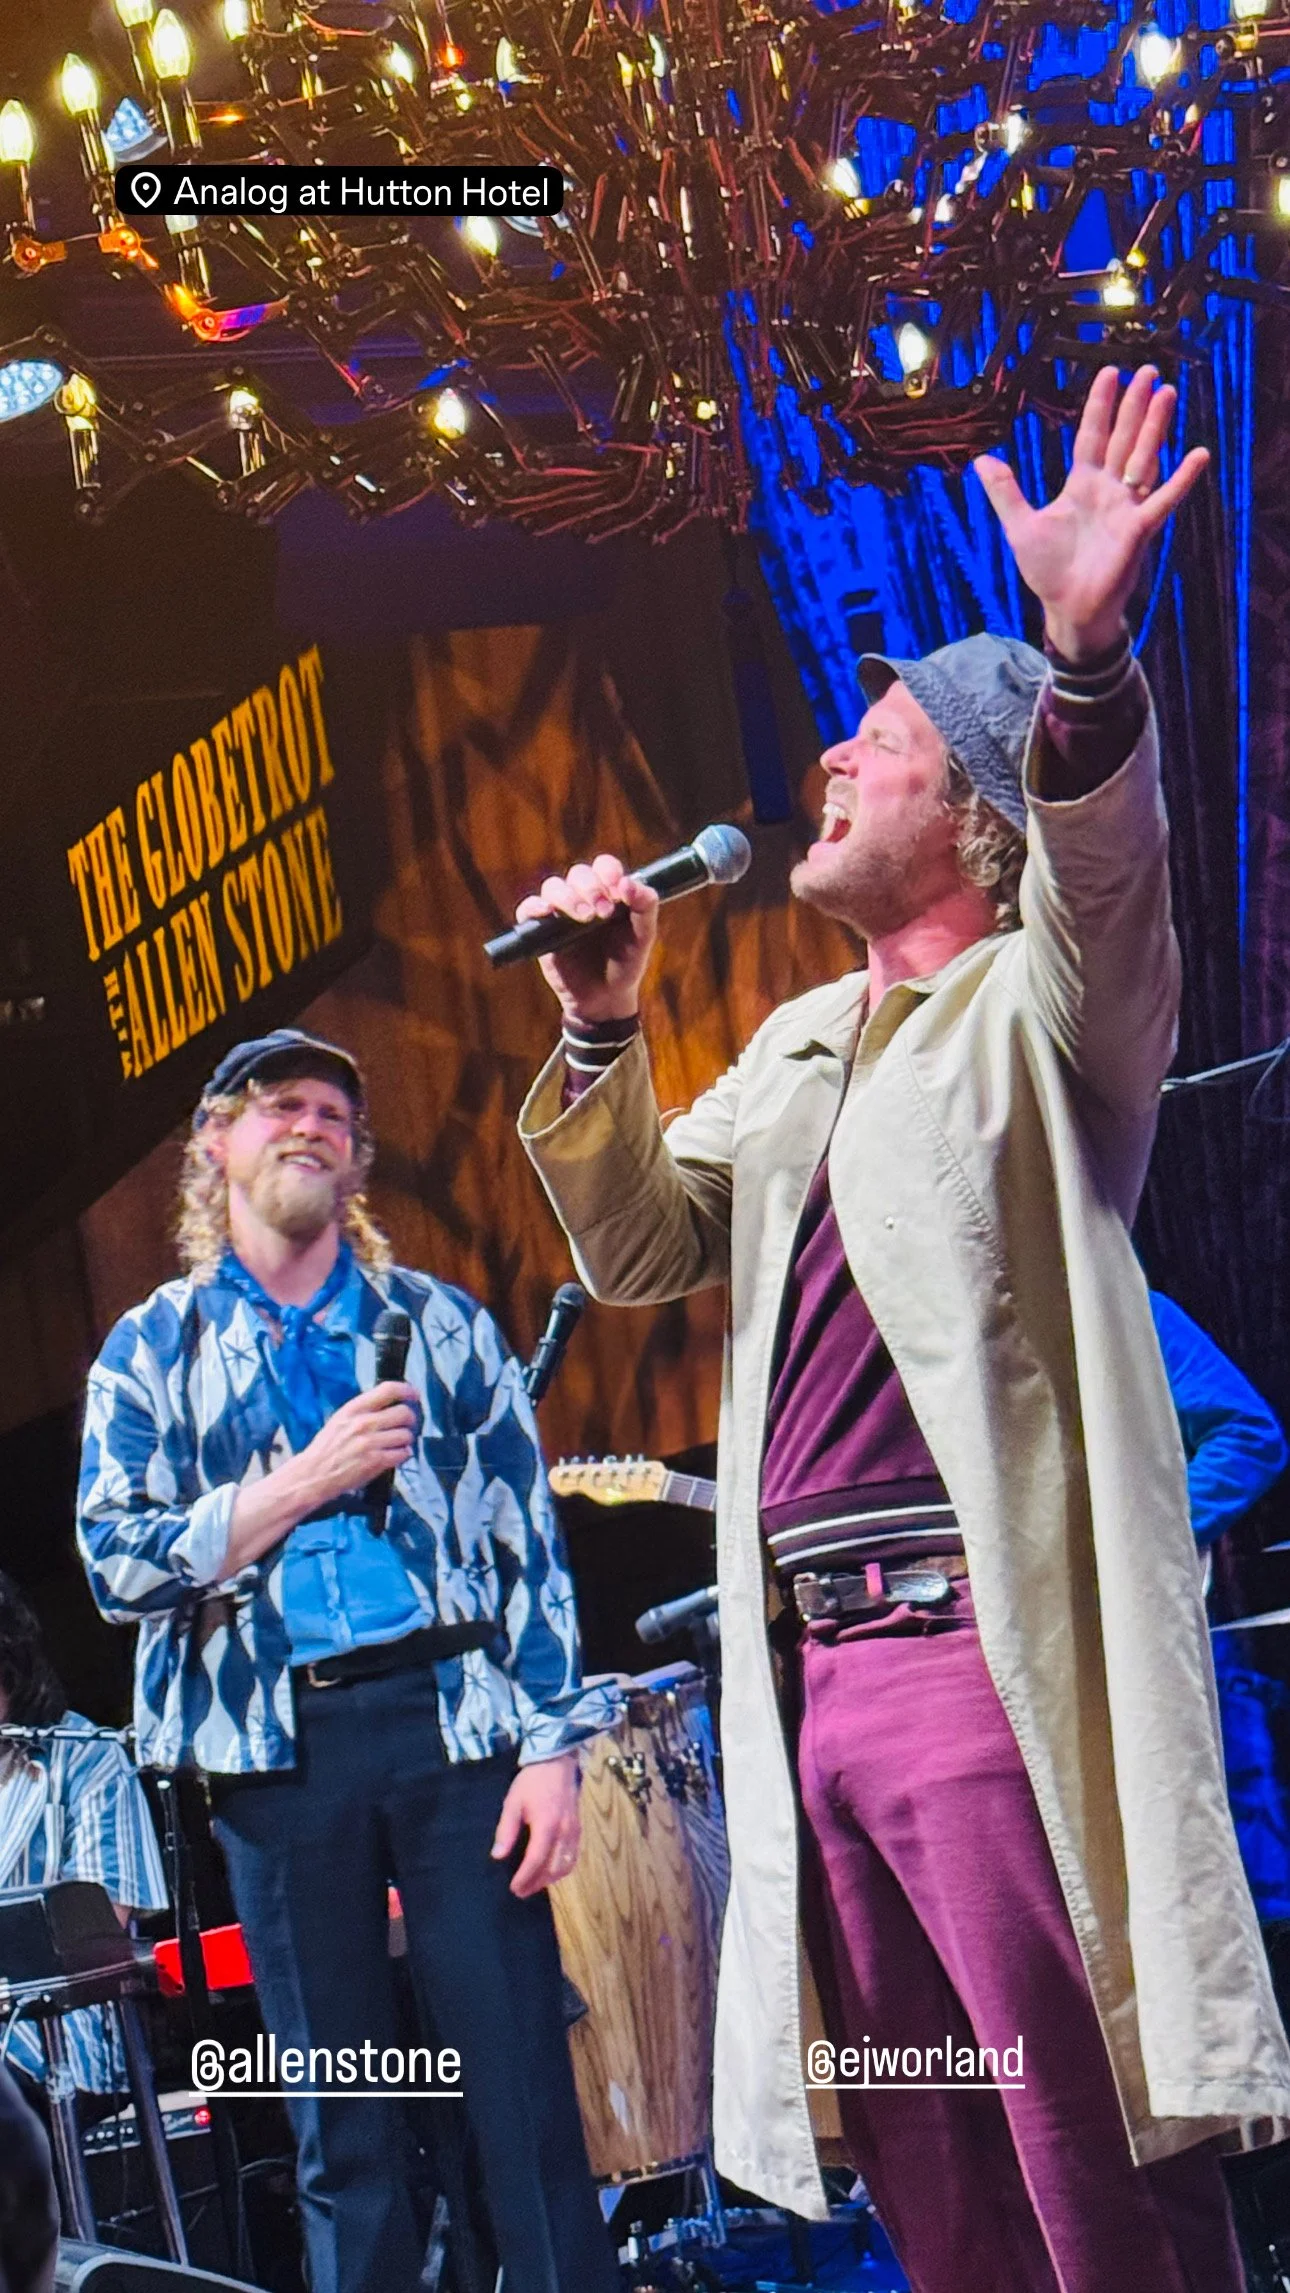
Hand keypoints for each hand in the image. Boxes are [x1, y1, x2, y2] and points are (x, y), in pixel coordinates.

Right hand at [295, 1383, 417, 1508]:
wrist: (313, 1474)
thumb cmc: (327, 1448)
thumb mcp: (340, 1420)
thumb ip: (363, 1411)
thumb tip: (389, 1405)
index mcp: (354, 1409)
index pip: (388, 1390)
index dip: (407, 1390)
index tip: (414, 1395)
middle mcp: (363, 1423)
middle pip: (403, 1413)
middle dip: (410, 1420)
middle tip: (407, 1425)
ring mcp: (370, 1442)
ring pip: (406, 1435)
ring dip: (406, 1440)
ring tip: (398, 1444)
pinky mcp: (375, 1462)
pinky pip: (403, 1453)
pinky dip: (403, 1455)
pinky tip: (395, 1456)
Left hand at [490, 1752, 580, 1896]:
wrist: (557, 1762)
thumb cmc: (532, 1782)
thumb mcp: (513, 1802)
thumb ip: (506, 1830)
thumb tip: (498, 1856)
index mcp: (546, 1824)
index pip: (536, 1860)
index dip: (525, 1877)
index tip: (514, 1888)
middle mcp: (564, 1832)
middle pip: (553, 1868)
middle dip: (537, 1883)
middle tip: (521, 1891)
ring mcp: (574, 1831)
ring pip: (566, 1865)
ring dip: (550, 1879)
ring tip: (534, 1884)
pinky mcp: (578, 1829)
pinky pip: (573, 1856)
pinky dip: (562, 1869)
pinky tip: (551, 1871)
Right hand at [515, 853, 658, 1024]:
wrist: (606, 998)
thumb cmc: (625, 963)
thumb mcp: (644, 936)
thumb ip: (646, 906)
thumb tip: (628, 882)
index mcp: (608, 892)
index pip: (604, 865)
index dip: (609, 871)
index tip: (619, 889)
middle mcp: (582, 897)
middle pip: (579, 873)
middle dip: (592, 888)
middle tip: (604, 912)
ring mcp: (560, 912)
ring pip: (554, 887)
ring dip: (569, 897)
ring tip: (586, 919)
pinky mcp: (540, 930)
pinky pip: (528, 909)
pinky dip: (535, 907)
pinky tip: (548, 913)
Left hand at [973, 366, 1209, 661]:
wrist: (1068, 608)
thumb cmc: (1048, 571)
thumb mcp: (1020, 526)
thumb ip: (1005, 492)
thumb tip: (982, 461)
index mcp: (1081, 485)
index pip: (1092, 435)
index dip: (1100, 406)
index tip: (1110, 373)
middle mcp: (1108, 490)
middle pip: (1124, 438)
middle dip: (1135, 405)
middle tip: (1147, 370)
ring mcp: (1126, 507)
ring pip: (1144, 457)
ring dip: (1156, 426)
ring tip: (1167, 392)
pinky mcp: (1138, 529)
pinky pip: (1163, 499)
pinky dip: (1181, 479)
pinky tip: (1199, 454)